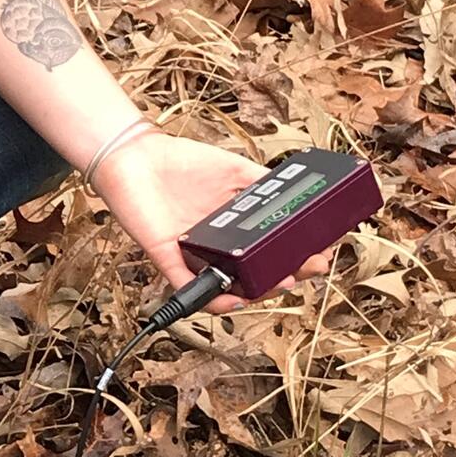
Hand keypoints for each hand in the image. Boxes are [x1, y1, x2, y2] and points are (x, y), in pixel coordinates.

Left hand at [91, 130, 334, 314]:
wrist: (135, 155)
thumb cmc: (181, 162)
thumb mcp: (233, 170)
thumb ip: (263, 184)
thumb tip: (300, 193)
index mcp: (235, 227)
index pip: (271, 250)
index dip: (297, 255)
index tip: (320, 252)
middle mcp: (218, 246)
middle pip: (257, 273)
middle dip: (288, 275)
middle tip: (309, 268)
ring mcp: (195, 255)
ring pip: (230, 287)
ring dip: (258, 292)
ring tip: (281, 282)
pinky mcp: (168, 259)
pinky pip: (191, 290)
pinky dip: (213, 300)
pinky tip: (235, 299)